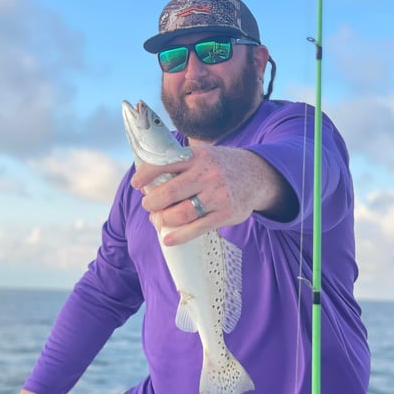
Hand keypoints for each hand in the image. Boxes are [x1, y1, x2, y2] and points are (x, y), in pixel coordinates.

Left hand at [131, 145, 295, 244]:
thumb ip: (180, 164)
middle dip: (152, 203)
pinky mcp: (225, 214)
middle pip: (169, 193)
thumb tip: (148, 183)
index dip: (146, 176)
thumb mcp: (203, 155)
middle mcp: (207, 174)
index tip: (136, 185)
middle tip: (149, 206)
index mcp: (198, 157)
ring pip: (181, 213)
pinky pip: (197, 229)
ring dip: (163, 219)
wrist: (256, 176)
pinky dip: (179, 236)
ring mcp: (217, 195)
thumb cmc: (220, 167)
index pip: (165, 164)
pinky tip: (168, 238)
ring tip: (158, 219)